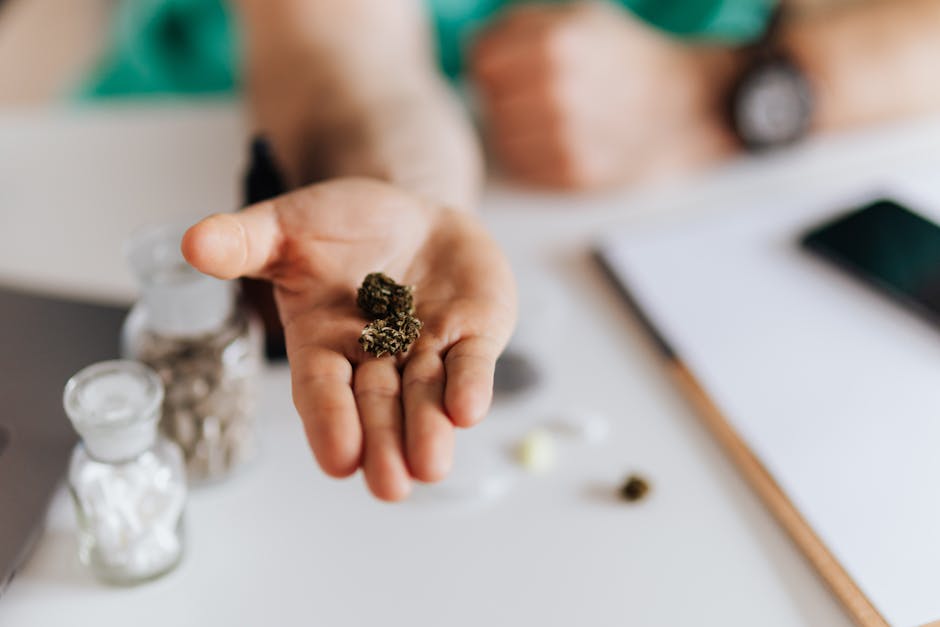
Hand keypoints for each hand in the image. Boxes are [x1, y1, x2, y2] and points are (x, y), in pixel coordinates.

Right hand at [182, 178, 516, 500]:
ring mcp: (428, 348)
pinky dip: (470, 384)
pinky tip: (469, 410)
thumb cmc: (340, 230)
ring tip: (429, 466)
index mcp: (324, 344)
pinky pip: (471, 361)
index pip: (323, 389)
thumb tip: (193, 242)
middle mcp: (377, 358)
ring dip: (428, 431)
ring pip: (427, 396)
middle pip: (379, 408)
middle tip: (389, 487)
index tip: (338, 460)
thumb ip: (244, 242)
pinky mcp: (472, 333)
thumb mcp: (287, 228)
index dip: (330, 422)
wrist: (409, 215)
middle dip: (384, 445)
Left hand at [471, 2, 737, 188]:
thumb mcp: (578, 16)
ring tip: (547, 116)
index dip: (492, 59)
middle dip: (504, 93)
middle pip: (489, 97)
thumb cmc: (621, 58)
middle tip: (533, 92)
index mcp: (556, 42)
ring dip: (515, 126)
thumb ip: (520, 23)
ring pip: (501, 135)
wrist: (681, 107)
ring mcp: (564, 136)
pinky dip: (532, 154)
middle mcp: (557, 90)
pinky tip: (559, 138)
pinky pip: (523, 165)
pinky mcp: (572, 174)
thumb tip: (473, 47)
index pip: (481, 57)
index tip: (510, 64)